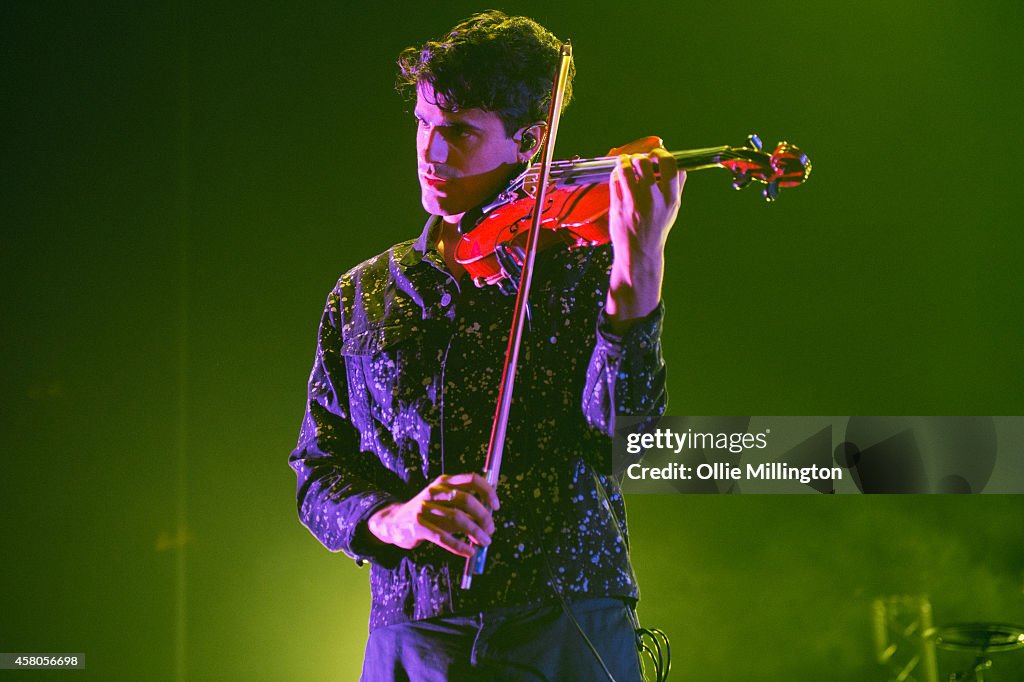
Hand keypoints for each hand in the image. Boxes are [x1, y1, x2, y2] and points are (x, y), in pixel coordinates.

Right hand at [367, 473, 499, 557]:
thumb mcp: (444, 502)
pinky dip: (459, 546)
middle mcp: (435, 491)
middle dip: (484, 516)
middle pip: (467, 500)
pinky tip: (469, 552)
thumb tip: (490, 516)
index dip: (487, 492)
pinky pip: (443, 537)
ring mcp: (425, 508)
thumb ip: (465, 504)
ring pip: (458, 519)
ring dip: (476, 533)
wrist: (395, 522)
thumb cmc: (428, 512)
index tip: (495, 507)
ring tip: (484, 542)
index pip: (471, 479)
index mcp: (444, 481)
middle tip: (491, 530)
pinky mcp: (418, 526)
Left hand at [605, 139, 685, 327]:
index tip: (656, 155)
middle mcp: (653, 199)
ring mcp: (634, 203)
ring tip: (624, 163)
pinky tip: (618, 177)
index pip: (670, 165)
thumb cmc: (656, 228)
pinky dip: (615, 174)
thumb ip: (677, 186)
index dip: (661, 154)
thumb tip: (680, 166)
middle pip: (644, 162)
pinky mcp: (618, 206)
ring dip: (624, 161)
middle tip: (637, 160)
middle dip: (639, 157)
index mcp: (670, 198)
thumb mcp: (672, 209)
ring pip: (625, 168)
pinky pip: (615, 180)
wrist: (639, 252)